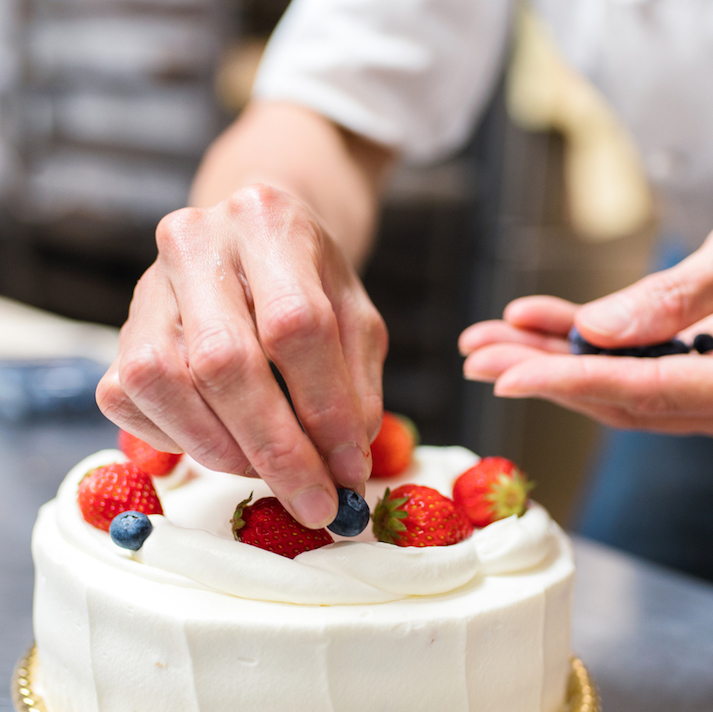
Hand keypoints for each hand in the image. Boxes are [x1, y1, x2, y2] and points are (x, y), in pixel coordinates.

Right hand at [97, 185, 385, 527]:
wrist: (256, 241)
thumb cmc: (313, 285)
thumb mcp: (357, 319)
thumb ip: (356, 385)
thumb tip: (343, 463)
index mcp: (269, 223)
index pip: (295, 325)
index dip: (324, 409)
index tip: (348, 469)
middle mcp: (196, 241)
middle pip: (224, 361)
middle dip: (276, 448)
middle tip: (314, 501)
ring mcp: (147, 285)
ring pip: (166, 384)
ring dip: (225, 450)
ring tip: (272, 472)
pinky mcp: (119, 330)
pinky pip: (131, 399)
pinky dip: (181, 439)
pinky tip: (225, 443)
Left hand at [460, 177, 712, 447]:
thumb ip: (674, 296)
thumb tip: (596, 332)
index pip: (647, 391)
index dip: (570, 381)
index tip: (506, 372)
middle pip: (625, 399)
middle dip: (546, 373)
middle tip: (478, 352)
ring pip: (624, 391)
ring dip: (557, 363)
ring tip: (491, 339)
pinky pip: (641, 372)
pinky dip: (591, 349)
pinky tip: (542, 324)